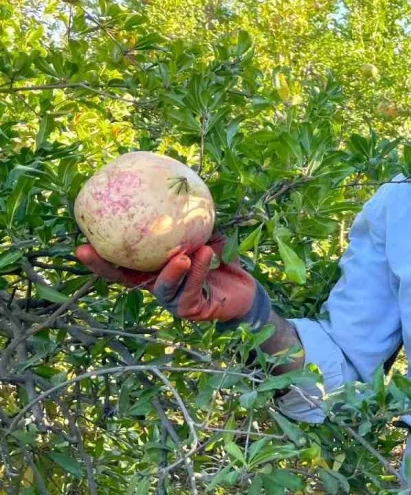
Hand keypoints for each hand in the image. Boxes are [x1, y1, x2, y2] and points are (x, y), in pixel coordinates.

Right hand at [75, 235, 270, 330]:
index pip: (121, 265)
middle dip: (107, 267)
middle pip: (126, 280)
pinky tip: (207, 254)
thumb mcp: (206, 237)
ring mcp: (172, 300)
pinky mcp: (191, 309)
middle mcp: (157, 285)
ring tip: (183, 255)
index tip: (80, 244)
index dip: (100, 259)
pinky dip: (200, 271)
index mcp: (154, 269)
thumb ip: (191, 222)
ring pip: (164, 285)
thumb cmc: (221, 261)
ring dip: (174, 268)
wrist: (246, 291)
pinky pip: (192, 289)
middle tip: (94, 250)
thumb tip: (182, 185)